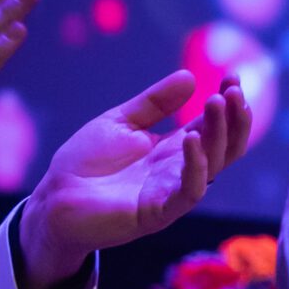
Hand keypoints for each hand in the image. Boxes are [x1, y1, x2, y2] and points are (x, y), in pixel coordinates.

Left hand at [18, 72, 251, 288]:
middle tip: (234, 89)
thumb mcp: (121, 122)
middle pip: (224, 145)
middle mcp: (181, 169)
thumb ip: (155, 103)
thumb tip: (190, 76)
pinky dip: (196, 166)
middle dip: (234, 117)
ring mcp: (172, 190)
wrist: (55, 198)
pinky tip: (191, 139)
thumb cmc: (86, 162)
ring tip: (217, 101)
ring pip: (214, 164)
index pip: (212, 125)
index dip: (227, 103)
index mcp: (174, 149)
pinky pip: (189, 191)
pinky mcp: (159, 212)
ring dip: (220, 132)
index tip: (233, 76)